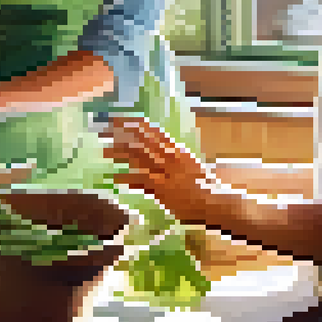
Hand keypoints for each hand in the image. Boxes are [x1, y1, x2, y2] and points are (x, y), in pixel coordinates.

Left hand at [104, 115, 221, 222]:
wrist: (217, 202)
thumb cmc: (206, 188)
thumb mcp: (191, 169)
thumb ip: (175, 161)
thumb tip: (165, 152)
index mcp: (179, 152)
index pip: (156, 134)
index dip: (139, 126)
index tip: (124, 119)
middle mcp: (172, 158)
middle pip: (143, 143)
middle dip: (124, 135)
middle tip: (106, 129)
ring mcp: (167, 172)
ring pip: (140, 158)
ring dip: (121, 153)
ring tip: (104, 150)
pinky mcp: (164, 188)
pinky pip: (142, 179)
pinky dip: (128, 177)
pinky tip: (115, 176)